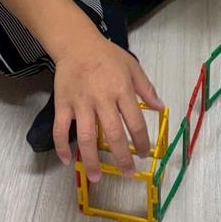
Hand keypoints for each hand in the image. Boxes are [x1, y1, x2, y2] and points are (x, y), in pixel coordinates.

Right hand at [52, 36, 164, 182]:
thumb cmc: (107, 55)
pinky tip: (67, 160)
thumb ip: (147, 89)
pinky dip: (61, 146)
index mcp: (122, 90)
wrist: (77, 43)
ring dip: (91, 159)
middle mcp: (102, 99)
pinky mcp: (63, 104)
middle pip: (113, 134)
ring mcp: (80, 103)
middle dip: (121, 157)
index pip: (135, 122)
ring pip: (85, 136)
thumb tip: (160, 108)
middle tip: (127, 173)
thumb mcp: (132, 67)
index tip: (144, 154)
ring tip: (96, 177)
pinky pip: (60, 128)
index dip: (142, 142)